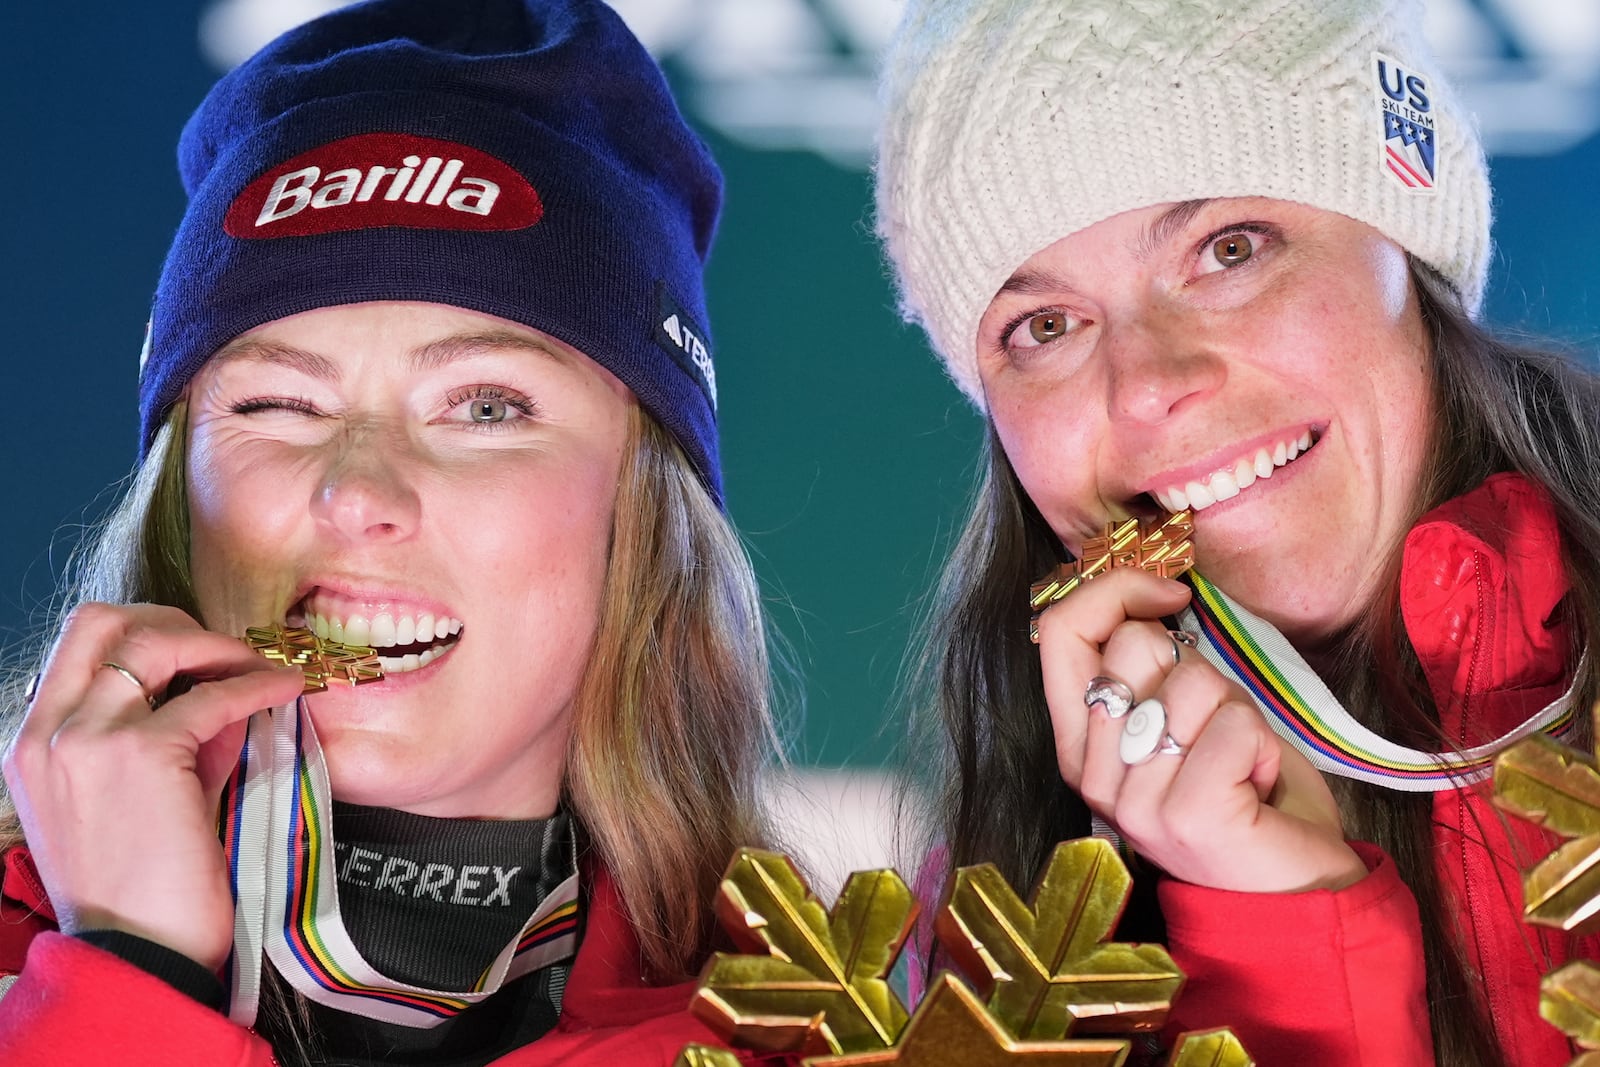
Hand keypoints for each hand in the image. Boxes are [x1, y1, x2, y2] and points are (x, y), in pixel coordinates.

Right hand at [2, 603, 304, 970]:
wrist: (136, 954)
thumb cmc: (139, 888)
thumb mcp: (130, 798)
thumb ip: (165, 738)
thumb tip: (220, 690)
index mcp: (30, 742)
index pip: (76, 643)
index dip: (142, 632)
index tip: (193, 652)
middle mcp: (45, 732)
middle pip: (100, 619)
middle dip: (169, 620)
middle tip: (223, 649)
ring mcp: (85, 738)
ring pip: (151, 641)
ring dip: (215, 645)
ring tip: (259, 666)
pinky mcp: (140, 754)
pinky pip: (209, 695)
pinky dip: (256, 682)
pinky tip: (285, 687)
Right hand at [1034, 569, 1365, 893]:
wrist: (1297, 894)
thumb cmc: (1243, 797)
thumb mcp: (1180, 721)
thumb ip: (1147, 672)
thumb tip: (1150, 599)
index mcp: (1079, 747)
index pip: (1059, 631)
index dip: (1115, 590)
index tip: (1170, 597)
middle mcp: (1092, 775)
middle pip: (1134, 645)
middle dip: (1197, 667)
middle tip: (1215, 730)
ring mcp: (1134, 800)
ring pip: (1193, 681)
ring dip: (1238, 712)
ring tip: (1240, 764)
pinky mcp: (1186, 814)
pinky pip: (1235, 724)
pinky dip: (1263, 746)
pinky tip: (1256, 786)